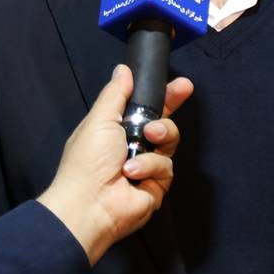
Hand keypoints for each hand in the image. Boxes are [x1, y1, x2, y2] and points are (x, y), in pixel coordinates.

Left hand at [37, 64, 193, 265]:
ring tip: (146, 139)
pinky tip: (133, 173)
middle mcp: (133, 144)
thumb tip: (123, 70)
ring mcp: (146, 165)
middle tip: (184, 89)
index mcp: (116, 127)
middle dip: (172, 105)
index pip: (144, 106)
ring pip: (169, 140)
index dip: (163, 94)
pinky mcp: (157, 185)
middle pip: (162, 120)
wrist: (89, 204)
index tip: (180, 82)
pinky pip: (166, 167)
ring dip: (158, 137)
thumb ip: (115, 93)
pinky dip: (150, 167)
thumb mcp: (100, 119)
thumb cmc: (89, 158)